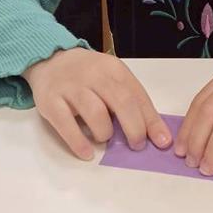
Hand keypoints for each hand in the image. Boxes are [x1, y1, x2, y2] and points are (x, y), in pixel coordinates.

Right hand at [23, 48, 171, 159]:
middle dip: (134, 128)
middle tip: (137, 145)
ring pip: (95, 112)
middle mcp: (93, 75)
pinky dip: (79, 142)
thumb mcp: (112, 78)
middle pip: (121, 102)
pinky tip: (87, 153)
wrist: (50, 59)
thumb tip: (154, 132)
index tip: (162, 142)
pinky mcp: (50, 101)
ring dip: (105, 132)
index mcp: (113, 69)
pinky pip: (66, 125)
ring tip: (105, 139)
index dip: (151, 120)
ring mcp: (70, 87)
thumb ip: (131, 100)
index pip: (137, 95)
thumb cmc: (88, 75)